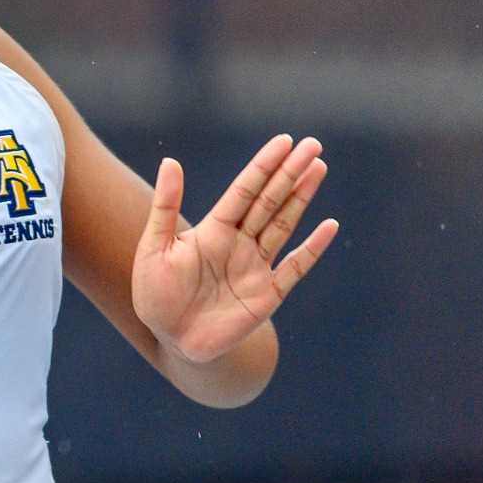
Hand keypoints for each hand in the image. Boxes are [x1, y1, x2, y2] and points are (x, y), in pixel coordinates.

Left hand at [133, 135, 338, 365]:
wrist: (171, 340)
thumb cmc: (155, 294)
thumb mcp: (153, 248)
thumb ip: (164, 207)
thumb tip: (170, 160)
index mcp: (212, 230)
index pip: (243, 191)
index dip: (263, 166)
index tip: (284, 141)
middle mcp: (238, 243)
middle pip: (269, 201)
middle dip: (290, 173)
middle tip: (313, 144)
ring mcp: (255, 267)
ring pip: (284, 225)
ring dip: (302, 198)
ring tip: (319, 168)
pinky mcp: (267, 294)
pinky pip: (294, 267)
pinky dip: (312, 248)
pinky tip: (329, 225)